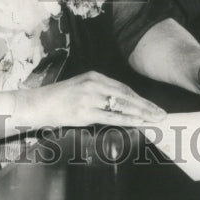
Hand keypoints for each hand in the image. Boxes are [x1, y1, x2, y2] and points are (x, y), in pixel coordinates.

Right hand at [26, 71, 165, 128]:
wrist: (37, 104)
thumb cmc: (58, 99)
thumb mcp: (80, 89)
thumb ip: (97, 93)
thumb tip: (118, 106)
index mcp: (94, 76)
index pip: (123, 88)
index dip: (140, 98)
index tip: (153, 106)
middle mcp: (94, 84)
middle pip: (127, 95)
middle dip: (146, 106)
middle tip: (162, 114)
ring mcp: (89, 97)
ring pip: (122, 106)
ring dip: (142, 113)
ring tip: (155, 120)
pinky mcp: (84, 111)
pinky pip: (111, 117)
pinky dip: (127, 120)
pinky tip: (138, 123)